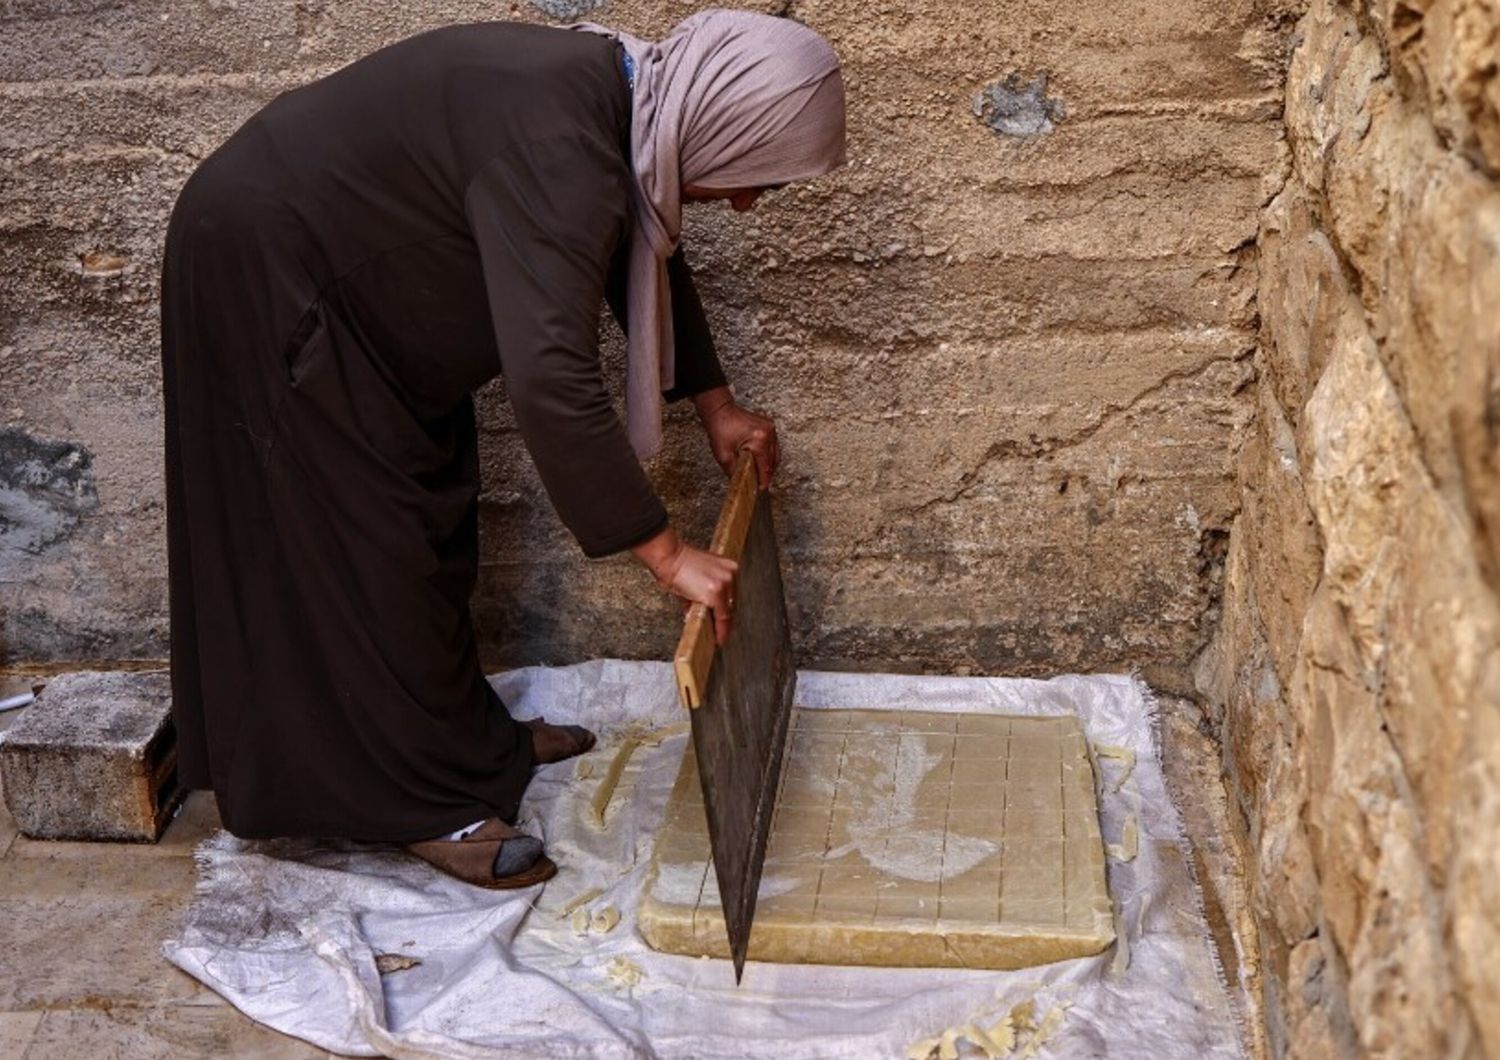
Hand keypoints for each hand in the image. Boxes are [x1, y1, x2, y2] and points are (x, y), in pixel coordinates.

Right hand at [631, 526, 739, 644]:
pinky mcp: (716, 594)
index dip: (729, 609)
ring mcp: (724, 584)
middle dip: (725, 618)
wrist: (669, 558)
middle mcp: (730, 574)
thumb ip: (702, 595)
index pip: (732, 594)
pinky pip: (722, 617)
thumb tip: (701, 611)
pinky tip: (719, 638)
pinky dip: (720, 629)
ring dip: (722, 625)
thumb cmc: (677, 564)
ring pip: (728, 612)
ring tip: (718, 636)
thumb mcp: (696, 579)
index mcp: (729, 567)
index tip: (727, 621)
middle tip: (720, 631)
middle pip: (733, 603)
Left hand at [693, 386, 778, 488]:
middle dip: (766, 474)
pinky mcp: (769, 426)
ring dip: (768, 465)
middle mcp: (768, 433)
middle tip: (759, 484)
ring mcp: (770, 428)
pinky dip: (768, 454)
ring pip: (775, 454)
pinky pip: (773, 445)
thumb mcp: (723, 456)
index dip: (763, 480)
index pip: (765, 467)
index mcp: (759, 440)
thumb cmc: (720, 429)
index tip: (761, 490)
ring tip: (760, 474)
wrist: (720, 411)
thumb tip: (742, 485)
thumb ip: (734, 472)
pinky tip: (761, 460)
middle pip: (773, 462)